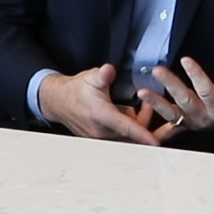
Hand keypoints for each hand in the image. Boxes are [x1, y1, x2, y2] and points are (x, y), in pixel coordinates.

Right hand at [38, 63, 160, 143]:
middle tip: (145, 102)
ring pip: (129, 136)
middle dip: (144, 118)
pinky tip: (124, 113)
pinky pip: (122, 137)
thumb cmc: (76, 90)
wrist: (58, 102)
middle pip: (133, 132)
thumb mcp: (90, 77)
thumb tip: (109, 70)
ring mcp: (102, 139)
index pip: (126, 127)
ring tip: (131, 106)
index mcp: (101, 116)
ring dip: (136, 123)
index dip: (143, 134)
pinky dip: (128, 127)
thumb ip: (102, 75)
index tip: (156, 142)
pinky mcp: (103, 141)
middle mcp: (101, 132)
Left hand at [141, 58, 213, 141]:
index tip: (187, 59)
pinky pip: (167, 124)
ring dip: (155, 103)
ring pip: (172, 113)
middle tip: (156, 69)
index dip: (198, 76)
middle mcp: (205, 117)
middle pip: (185, 100)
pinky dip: (152, 119)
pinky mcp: (184, 124)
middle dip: (170, 86)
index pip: (208, 90)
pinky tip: (138, 109)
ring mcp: (193, 122)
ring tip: (141, 91)